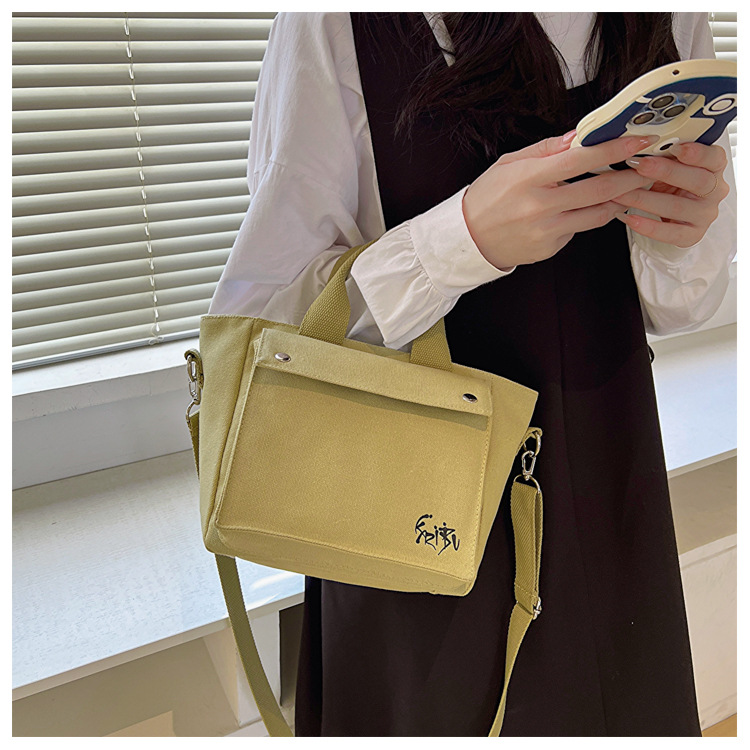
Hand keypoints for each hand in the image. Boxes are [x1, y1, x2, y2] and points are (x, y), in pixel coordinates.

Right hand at [462, 132, 658, 269]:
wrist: (469, 239)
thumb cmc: (487, 198)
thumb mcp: (509, 164)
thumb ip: (546, 150)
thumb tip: (579, 136)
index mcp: (529, 178)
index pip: (581, 160)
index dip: (614, 149)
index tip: (638, 140)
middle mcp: (540, 206)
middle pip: (599, 190)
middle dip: (630, 177)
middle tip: (649, 167)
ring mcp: (547, 230)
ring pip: (597, 214)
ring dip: (618, 200)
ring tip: (629, 189)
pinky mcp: (550, 248)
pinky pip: (578, 229)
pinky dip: (586, 217)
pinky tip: (584, 209)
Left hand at [611, 142, 730, 247]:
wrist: (670, 216)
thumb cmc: (669, 185)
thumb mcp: (669, 166)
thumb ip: (663, 156)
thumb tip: (637, 144)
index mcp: (713, 168)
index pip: (714, 158)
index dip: (697, 153)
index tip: (676, 147)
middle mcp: (714, 191)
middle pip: (697, 181)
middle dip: (666, 172)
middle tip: (639, 165)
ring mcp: (704, 215)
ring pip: (677, 207)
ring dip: (645, 199)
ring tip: (621, 194)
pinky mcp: (692, 235)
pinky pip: (669, 233)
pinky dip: (646, 226)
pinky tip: (629, 218)